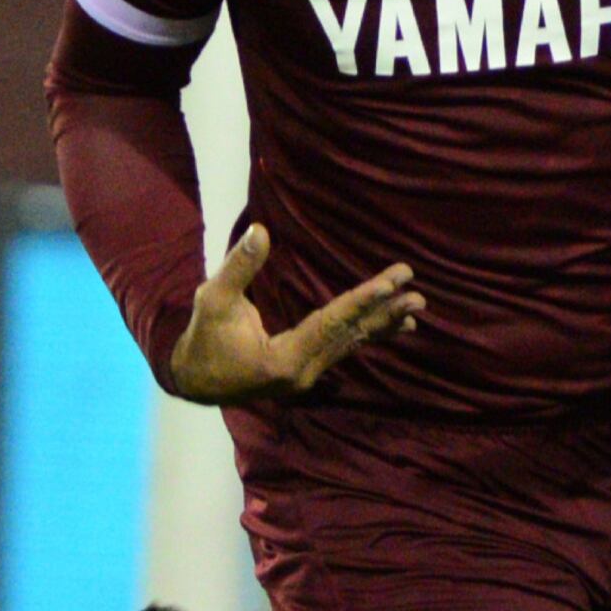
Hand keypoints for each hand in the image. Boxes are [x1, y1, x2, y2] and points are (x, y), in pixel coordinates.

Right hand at [166, 225, 422, 404]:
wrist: (193, 380)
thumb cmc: (202, 339)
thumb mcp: (212, 300)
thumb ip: (239, 268)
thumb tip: (260, 231)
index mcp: (283, 360)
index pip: (330, 324)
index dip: (362, 301)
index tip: (391, 283)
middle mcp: (303, 373)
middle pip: (349, 336)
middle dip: (383, 312)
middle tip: (416, 292)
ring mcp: (307, 375)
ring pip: (351, 345)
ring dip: (382, 325)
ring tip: (415, 310)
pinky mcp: (307, 371)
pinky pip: (343, 349)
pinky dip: (367, 335)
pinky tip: (392, 327)